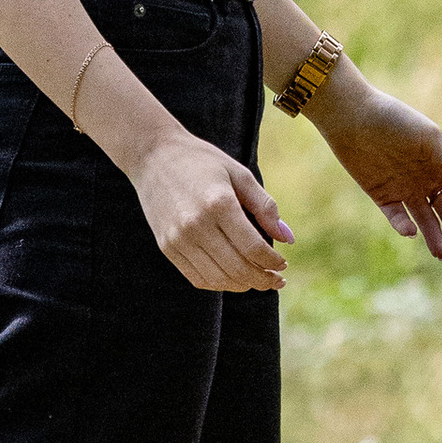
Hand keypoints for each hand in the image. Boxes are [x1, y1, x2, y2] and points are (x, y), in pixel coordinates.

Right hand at [131, 133, 291, 294]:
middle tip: (277, 280)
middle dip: (263, 280)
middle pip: (237, 268)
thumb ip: (265, 206)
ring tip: (259, 281)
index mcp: (219, 204)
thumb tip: (288, 238)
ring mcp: (178, 239)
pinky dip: (219, 284)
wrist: (153, 157)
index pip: (253, 248)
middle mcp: (196, 225)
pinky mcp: (166, 247)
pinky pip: (197, 278)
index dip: (273, 262)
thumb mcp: (240, 174)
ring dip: (243, 285)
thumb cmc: (202, 162)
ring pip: (218, 279)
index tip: (283, 264)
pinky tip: (233, 279)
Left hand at [312, 71, 441, 259]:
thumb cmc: (396, 121)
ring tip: (441, 254)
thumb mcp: (430, 138)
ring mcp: (405, 188)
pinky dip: (404, 226)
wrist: (354, 116)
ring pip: (425, 219)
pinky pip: (397, 216)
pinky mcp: (383, 195)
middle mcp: (427, 179)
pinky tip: (410, 232)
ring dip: (435, 237)